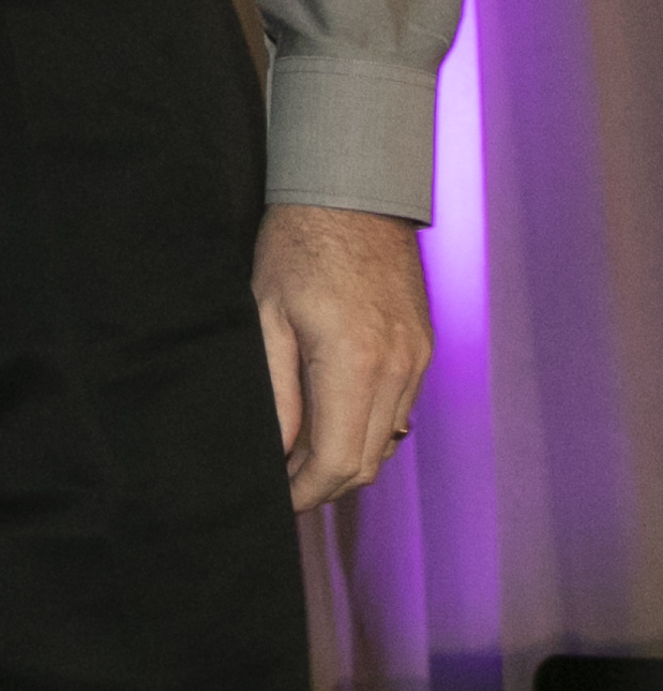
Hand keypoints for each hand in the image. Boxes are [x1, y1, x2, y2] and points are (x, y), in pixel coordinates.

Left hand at [252, 203, 432, 507]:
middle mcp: (397, 370)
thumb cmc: (298, 245)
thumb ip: (275, 391)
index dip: (305, 490)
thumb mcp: (268, 315)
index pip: (336, 460)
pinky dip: (367, 427)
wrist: (353, 191)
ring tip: (301, 452)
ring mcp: (416, 361)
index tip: (278, 498)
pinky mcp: (422, 349)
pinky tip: (333, 415)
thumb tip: (277, 452)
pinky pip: (398, 411)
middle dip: (324, 483)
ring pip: (385, 441)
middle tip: (284, 482)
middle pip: (366, 463)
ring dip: (347, 457)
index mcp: (354, 363)